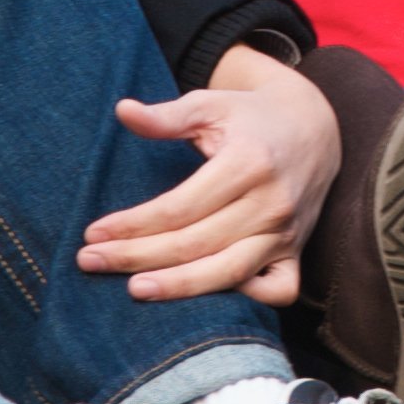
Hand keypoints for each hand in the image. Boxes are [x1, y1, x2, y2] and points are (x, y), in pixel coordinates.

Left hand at [79, 47, 341, 305]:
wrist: (313, 126)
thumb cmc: (249, 117)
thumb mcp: (210, 105)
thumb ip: (167, 115)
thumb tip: (122, 110)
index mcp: (248, 162)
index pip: (180, 207)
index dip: (133, 224)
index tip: (93, 233)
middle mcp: (271, 202)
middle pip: (195, 243)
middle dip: (137, 256)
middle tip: (89, 262)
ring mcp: (287, 231)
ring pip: (229, 271)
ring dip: (179, 287)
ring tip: (134, 290)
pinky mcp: (297, 251)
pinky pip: (279, 289)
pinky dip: (250, 297)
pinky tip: (210, 298)